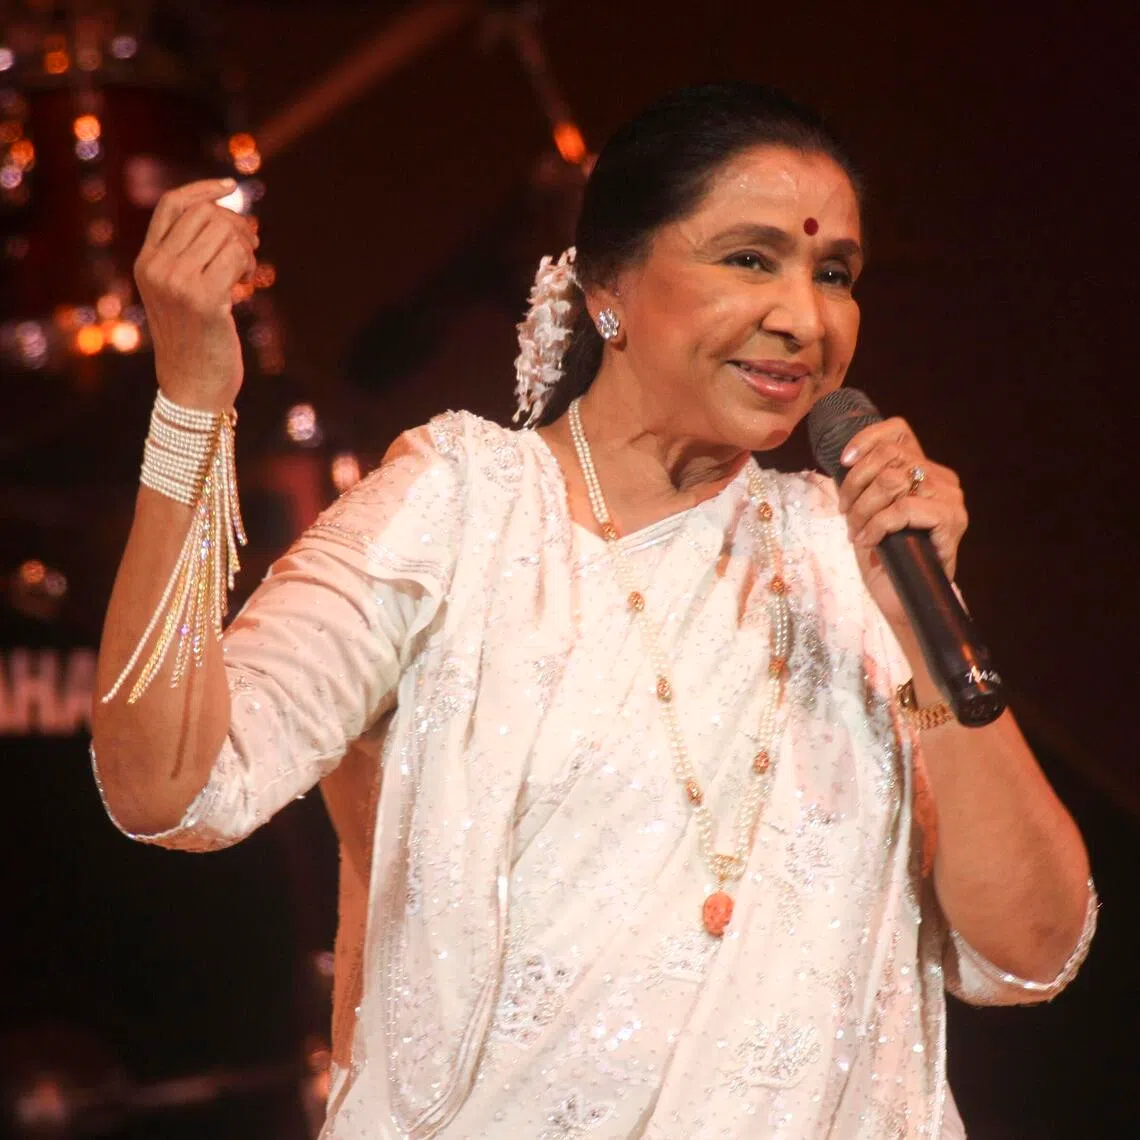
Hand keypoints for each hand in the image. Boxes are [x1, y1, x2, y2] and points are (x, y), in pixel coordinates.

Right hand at [134, 178, 258, 410]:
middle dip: (236, 224)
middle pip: (205, 214)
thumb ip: (190, 258)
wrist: (193, 385)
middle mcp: (155, 267)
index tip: (232, 187)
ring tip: (248, 269)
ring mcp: (176, 282)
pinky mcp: (203, 299)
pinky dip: (249, 263)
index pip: (173, 206)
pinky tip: (248, 281)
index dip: (204, 189)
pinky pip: (236, 256)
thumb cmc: (196, 340)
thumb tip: (227, 215)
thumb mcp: (182, 293)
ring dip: (245, 246)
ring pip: (223, 232)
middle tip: (250, 247)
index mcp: (146, 262)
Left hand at [836, 416, 967, 635]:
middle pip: (889, 456)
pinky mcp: (951, 521)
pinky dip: (877, 525)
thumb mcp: (869, 510)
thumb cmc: (884, 556)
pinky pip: (903, 509)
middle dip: (855, 484)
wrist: (903, 598)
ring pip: (892, 480)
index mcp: (925, 469)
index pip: (898, 432)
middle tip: (845, 513)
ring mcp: (950, 499)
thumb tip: (843, 461)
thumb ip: (867, 482)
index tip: (843, 462)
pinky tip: (868, 541)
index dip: (866, 439)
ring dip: (863, 508)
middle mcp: (942, 478)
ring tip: (855, 530)